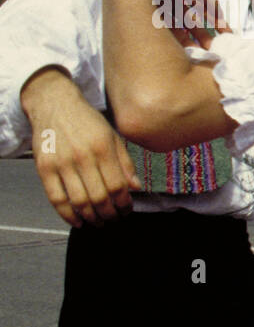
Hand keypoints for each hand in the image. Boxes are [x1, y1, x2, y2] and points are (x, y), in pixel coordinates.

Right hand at [20, 68, 140, 226]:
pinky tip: (77, 221)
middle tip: (115, 219)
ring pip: (79, 201)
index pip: (118, 186)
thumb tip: (135, 187)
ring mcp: (61, 163)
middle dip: (110, 213)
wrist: (54, 104)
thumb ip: (125, 162)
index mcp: (103, 149)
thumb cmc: (87, 121)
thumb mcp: (113, 135)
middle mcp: (82, 157)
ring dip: (92, 217)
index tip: (127, 210)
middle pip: (100, 197)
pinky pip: (56, 198)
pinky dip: (67, 214)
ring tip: (99, 222)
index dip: (124, 203)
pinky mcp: (44, 168)